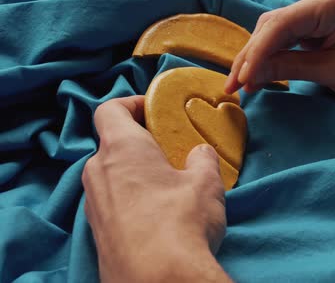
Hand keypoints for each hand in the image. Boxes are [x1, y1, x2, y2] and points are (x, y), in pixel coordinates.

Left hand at [82, 96, 229, 282]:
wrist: (158, 280)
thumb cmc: (181, 222)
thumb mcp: (205, 183)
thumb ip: (203, 160)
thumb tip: (201, 154)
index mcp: (121, 149)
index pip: (110, 109)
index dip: (132, 104)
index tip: (154, 110)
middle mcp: (98, 172)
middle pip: (112, 144)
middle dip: (140, 143)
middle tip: (169, 151)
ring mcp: (93, 205)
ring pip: (111, 175)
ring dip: (135, 173)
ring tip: (167, 186)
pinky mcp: (97, 232)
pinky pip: (111, 202)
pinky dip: (130, 199)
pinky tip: (157, 215)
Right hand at [224, 0, 334, 100]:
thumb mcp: (334, 73)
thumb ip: (290, 68)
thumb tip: (250, 75)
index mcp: (333, 2)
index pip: (281, 24)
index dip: (256, 53)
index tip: (240, 80)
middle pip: (275, 23)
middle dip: (253, 55)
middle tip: (233, 87)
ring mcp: (323, 1)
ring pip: (279, 27)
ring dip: (261, 54)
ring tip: (243, 83)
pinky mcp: (322, 13)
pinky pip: (291, 31)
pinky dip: (277, 51)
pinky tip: (261, 70)